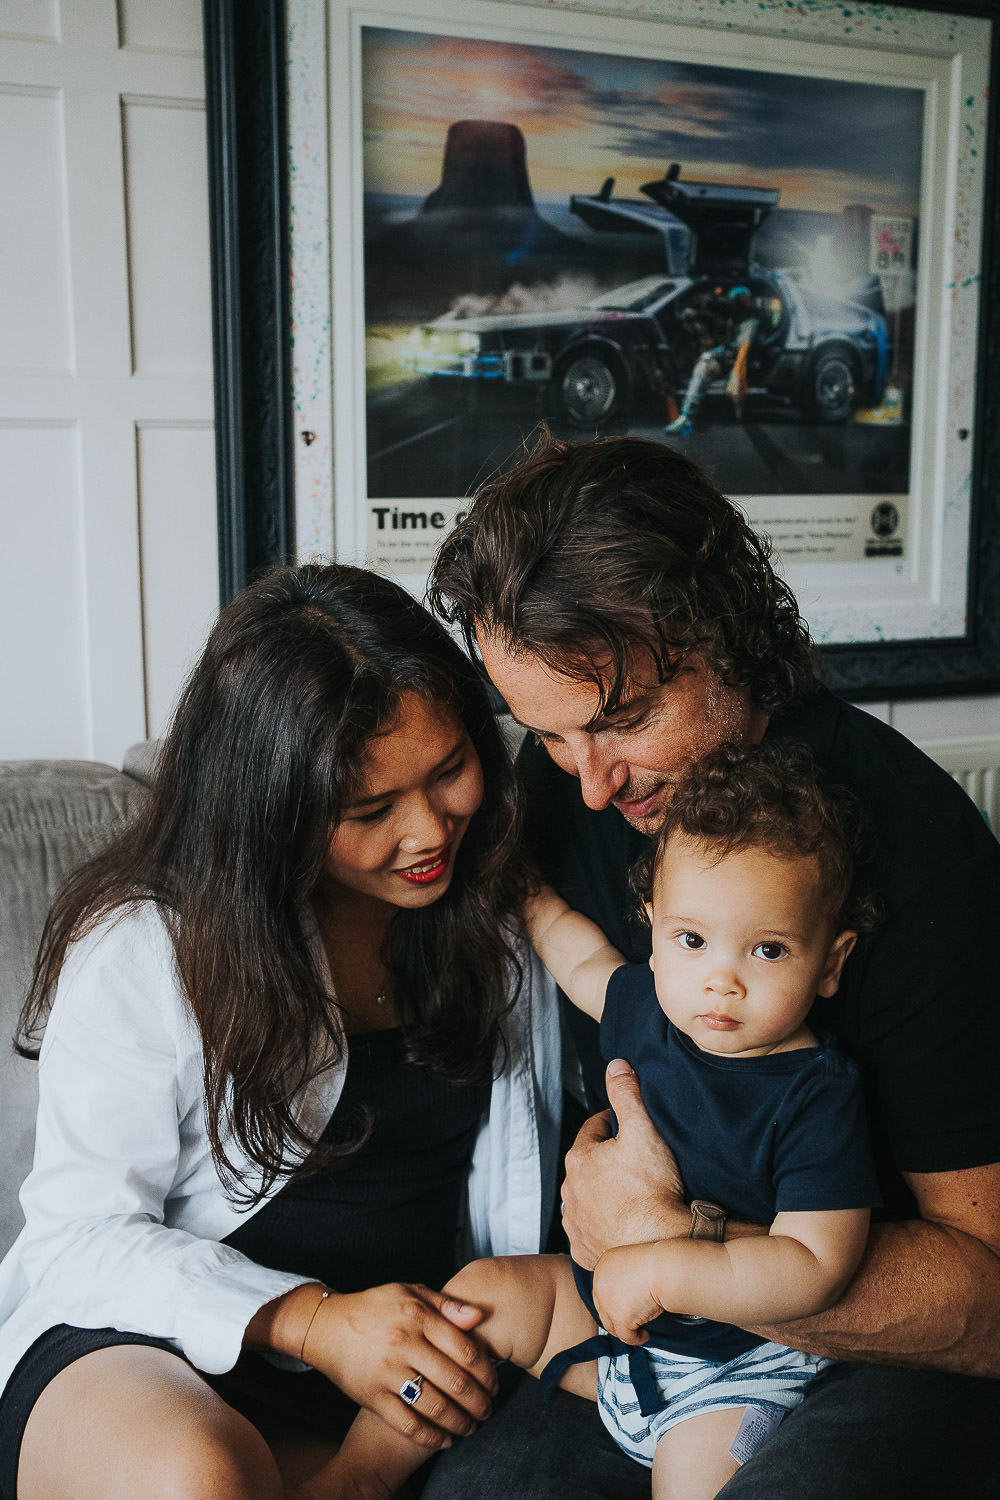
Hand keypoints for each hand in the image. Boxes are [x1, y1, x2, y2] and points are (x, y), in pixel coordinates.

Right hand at [303, 1282, 498, 1448]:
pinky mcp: (372, 1396)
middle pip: (456, 1382)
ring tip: (472, 1426)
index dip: (487, 1372)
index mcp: (418, 1317)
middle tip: (488, 1410)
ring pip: (436, 1407)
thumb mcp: (410, 1292)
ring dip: (461, 1422)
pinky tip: (446, 1440)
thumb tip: (479, 1317)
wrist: (326, 1326)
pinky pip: (408, 1423)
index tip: (494, 1383)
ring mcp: (387, 1372)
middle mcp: (405, 1344)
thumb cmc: (374, 1307)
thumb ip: (446, 1304)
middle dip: (479, 1402)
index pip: (466, 1350)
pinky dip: (432, 1436)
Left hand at [561, 1059, 687, 1270]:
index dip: (615, 1125)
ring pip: (587, 1197)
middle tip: (637, 1163)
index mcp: (579, 1159)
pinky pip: (590, 1231)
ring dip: (603, 1193)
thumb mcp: (643, 1131)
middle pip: (589, 1164)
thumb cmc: (653, 1191)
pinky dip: (603, 1225)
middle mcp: (569, 1191)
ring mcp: (575, 1223)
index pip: (595, 1129)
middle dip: (608, 1159)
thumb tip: (616, 1066)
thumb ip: (626, 1094)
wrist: (658, 1246)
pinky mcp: (584, 1250)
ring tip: (633, 1195)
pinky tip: (623, 1223)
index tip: (632, 1130)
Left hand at [592, 1243, 663, 1345]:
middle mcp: (600, 1283)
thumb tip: (627, 1294)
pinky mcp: (619, 1318)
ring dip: (625, 1329)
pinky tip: (645, 1335)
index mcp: (604, 1265)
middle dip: (617, 1316)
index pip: (602, 1289)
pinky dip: (636, 1338)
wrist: (665, 1270)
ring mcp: (607, 1302)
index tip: (627, 1306)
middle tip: (632, 1320)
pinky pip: (625, 1336)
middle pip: (603, 1307)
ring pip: (611, 1324)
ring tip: (640, 1329)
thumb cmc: (657, 1264)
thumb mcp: (634, 1264)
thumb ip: (625, 1277)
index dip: (613, 1300)